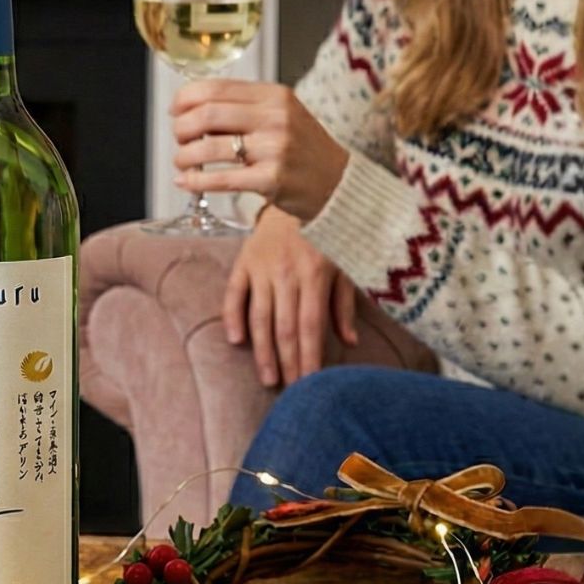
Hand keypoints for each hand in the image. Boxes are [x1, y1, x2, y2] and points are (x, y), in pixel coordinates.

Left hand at [169, 79, 349, 221]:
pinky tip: (185, 181)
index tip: (174, 110)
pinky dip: (196, 181)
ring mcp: (275, 149)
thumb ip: (243, 107)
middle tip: (179, 138)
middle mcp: (275, 118)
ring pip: (209, 148)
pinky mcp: (272, 180)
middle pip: (207, 115)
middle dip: (181, 128)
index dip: (185, 99)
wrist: (338, 182)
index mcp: (274, 95)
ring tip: (182, 161)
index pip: (216, 88)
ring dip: (184, 156)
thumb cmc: (303, 147)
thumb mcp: (281, 113)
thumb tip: (191, 108)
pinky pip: (222, 179)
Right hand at [225, 207, 359, 387]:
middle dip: (288, 362)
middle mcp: (287, 273)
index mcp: (315, 274)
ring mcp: (262, 267)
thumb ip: (344, 303)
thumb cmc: (328, 231)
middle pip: (285, 327)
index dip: (309, 356)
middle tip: (290, 391)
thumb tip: (350, 341)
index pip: (310, 326)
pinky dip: (233, 316)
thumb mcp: (344, 263)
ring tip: (268, 378)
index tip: (311, 383)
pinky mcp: (244, 260)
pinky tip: (236, 340)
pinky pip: (234, 293)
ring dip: (263, 351)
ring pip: (260, 317)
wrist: (299, 193)